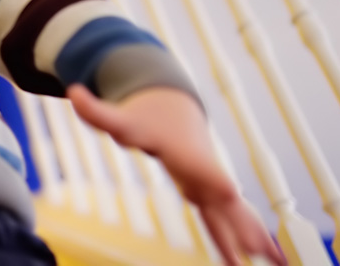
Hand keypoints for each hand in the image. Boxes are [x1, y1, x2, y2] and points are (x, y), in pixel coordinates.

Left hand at [67, 85, 284, 265]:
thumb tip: (71, 90)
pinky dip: (231, 239)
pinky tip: (239, 263)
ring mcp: (206, 182)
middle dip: (241, 220)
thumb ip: (96, 110)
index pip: (200, 166)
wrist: (172, 105)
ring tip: (268, 260)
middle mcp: (201, 169)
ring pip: (229, 213)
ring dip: (247, 235)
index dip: (212, 177)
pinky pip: (218, 221)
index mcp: (184, 152)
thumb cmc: (144, 114)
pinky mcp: (204, 192)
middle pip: (223, 197)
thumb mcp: (119, 115)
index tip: (229, 191)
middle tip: (258, 246)